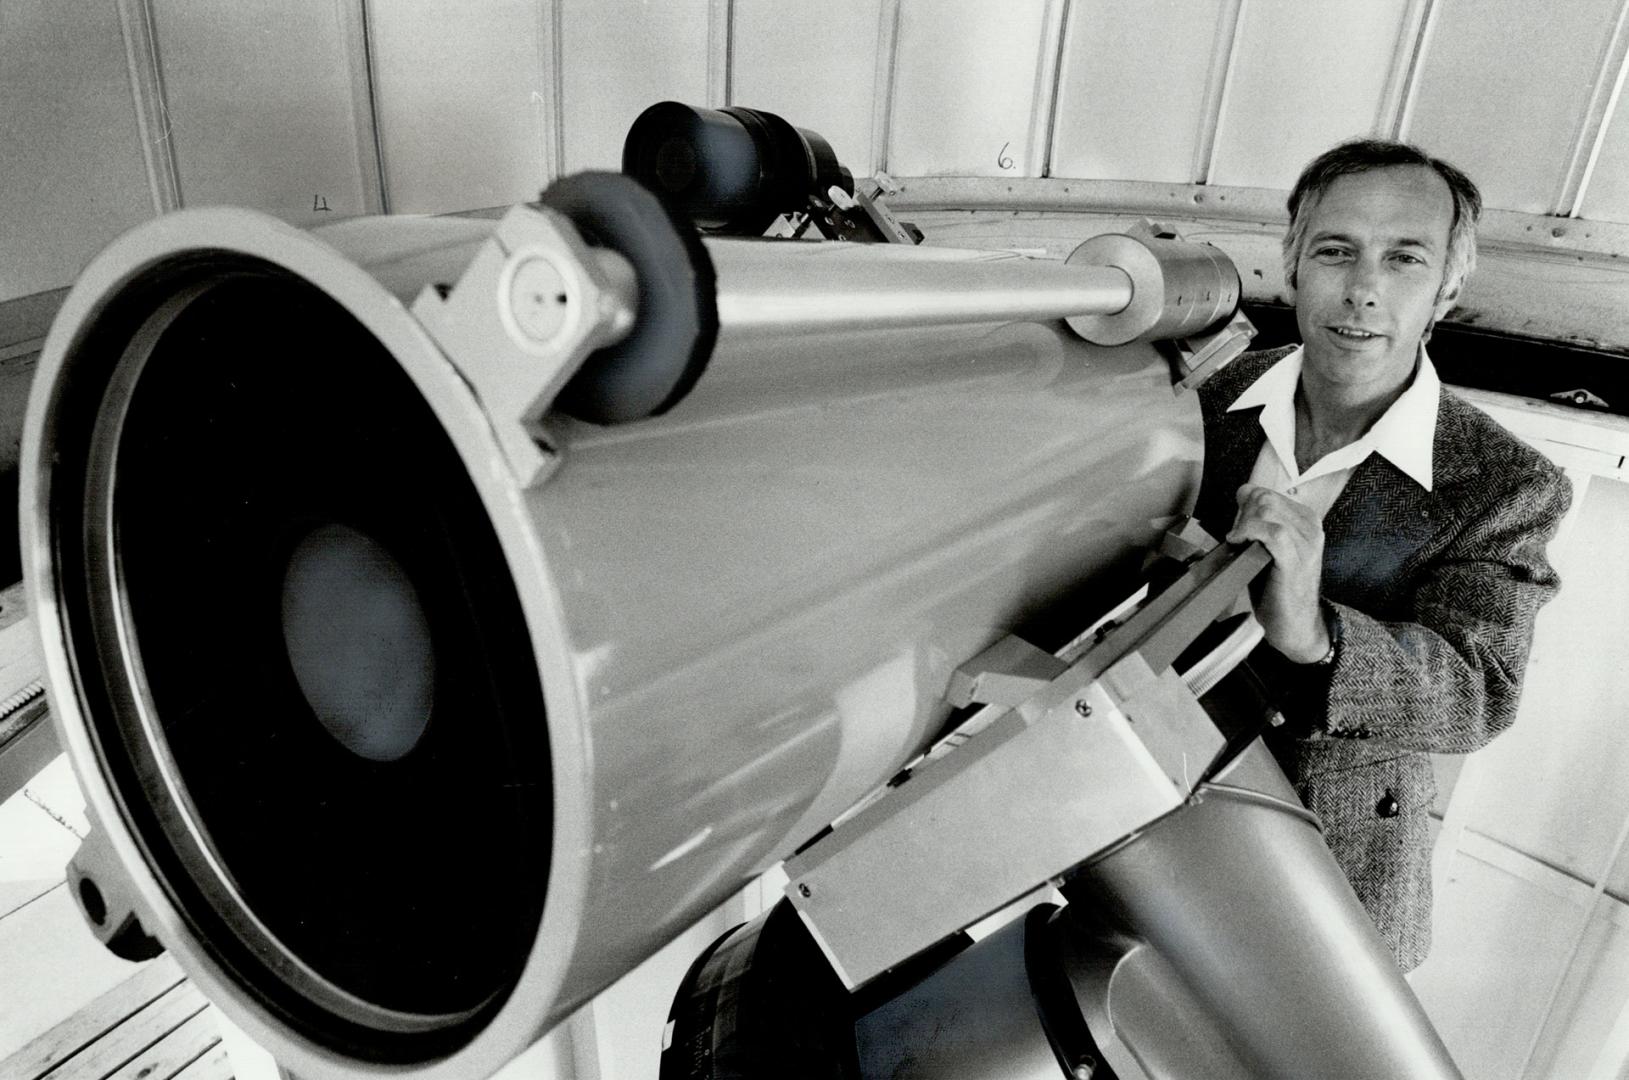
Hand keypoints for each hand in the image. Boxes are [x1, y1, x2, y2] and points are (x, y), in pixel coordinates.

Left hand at [1226, 484, 1330, 662]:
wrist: (1294, 624)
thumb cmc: (1277, 587)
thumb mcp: (1269, 547)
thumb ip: (1259, 523)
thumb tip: (1240, 499)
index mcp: (1306, 520)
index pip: (1267, 492)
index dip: (1244, 505)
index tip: (1237, 525)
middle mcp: (1310, 527)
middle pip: (1264, 498)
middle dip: (1242, 514)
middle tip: (1237, 538)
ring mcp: (1306, 543)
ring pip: (1267, 510)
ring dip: (1243, 525)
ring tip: (1239, 543)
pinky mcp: (1296, 559)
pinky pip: (1272, 532)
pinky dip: (1249, 533)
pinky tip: (1239, 544)